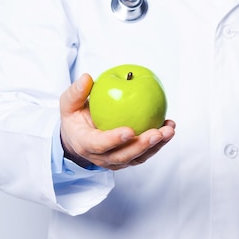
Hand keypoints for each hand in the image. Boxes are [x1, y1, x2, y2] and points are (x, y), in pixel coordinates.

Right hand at [59, 74, 175, 169]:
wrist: (79, 138)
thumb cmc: (75, 119)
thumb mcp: (68, 104)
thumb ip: (76, 92)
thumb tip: (87, 78)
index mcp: (85, 144)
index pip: (99, 145)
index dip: (114, 140)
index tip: (129, 131)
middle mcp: (101, 157)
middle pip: (123, 156)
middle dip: (142, 146)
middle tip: (158, 133)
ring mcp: (116, 161)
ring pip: (138, 157)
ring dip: (156, 145)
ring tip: (169, 130)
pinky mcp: (129, 159)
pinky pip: (145, 153)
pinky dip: (159, 142)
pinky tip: (168, 127)